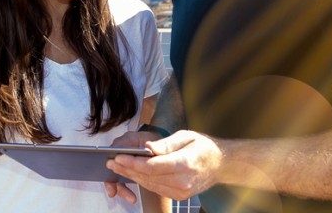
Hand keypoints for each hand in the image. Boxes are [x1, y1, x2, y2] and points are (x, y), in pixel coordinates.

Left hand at [108, 130, 223, 200]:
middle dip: (127, 169)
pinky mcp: (179, 195)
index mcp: (184, 163)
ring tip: (118, 168)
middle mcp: (182, 181)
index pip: (152, 166)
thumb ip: (165, 144)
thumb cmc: (204, 147)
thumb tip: (147, 147)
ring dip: (132, 176)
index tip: (118, 157)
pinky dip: (143, 181)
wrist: (221, 165)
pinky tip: (133, 174)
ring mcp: (181, 191)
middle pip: (148, 177)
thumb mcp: (186, 136)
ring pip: (150, 184)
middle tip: (111, 162)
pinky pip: (156, 188)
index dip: (132, 162)